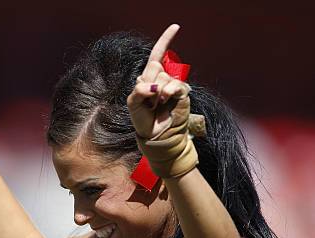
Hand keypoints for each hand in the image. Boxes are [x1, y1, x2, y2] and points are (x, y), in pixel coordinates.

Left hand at [127, 24, 191, 138]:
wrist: (155, 134)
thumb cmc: (143, 119)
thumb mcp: (133, 103)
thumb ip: (139, 90)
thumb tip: (154, 86)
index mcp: (149, 77)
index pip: (157, 54)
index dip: (165, 40)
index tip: (176, 27)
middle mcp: (162, 78)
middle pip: (155, 65)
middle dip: (148, 82)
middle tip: (148, 100)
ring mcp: (173, 85)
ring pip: (163, 76)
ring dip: (157, 93)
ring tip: (156, 105)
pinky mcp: (182, 93)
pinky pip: (174, 85)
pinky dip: (167, 92)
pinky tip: (164, 101)